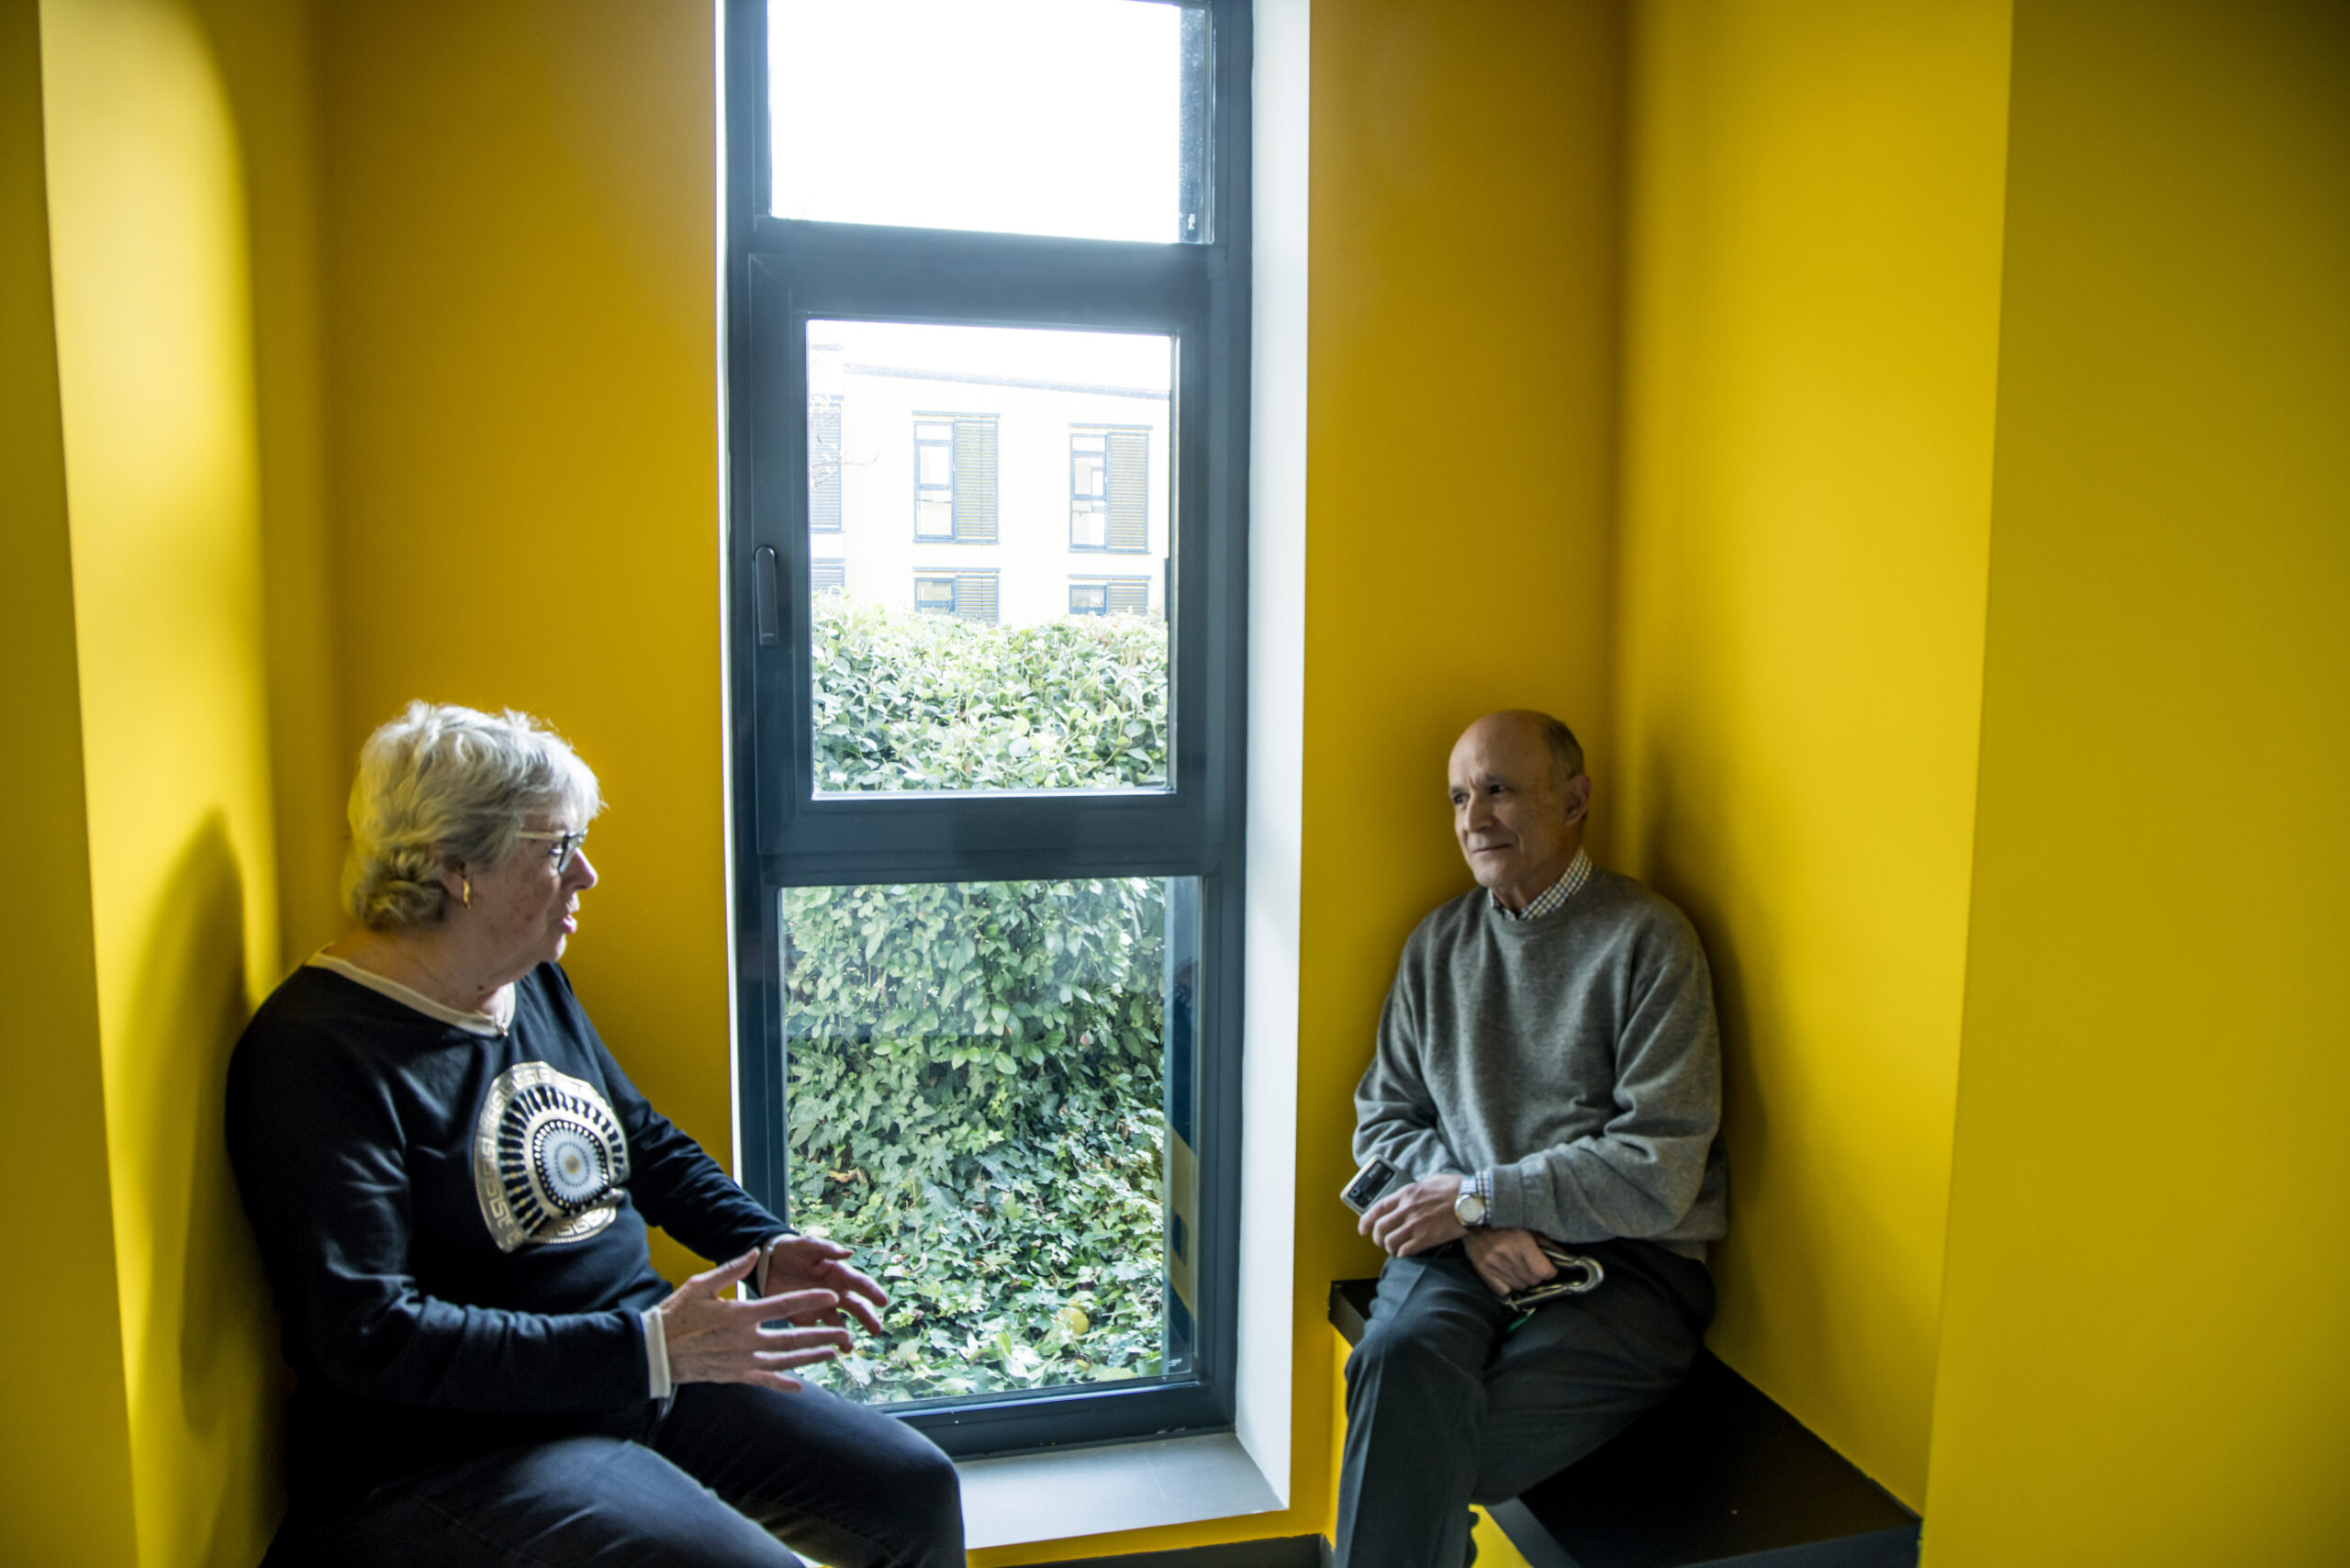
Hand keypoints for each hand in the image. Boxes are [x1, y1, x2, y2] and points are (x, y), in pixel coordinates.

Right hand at [655, 1250, 852, 1391]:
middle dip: (821, 1336)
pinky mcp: (734, 1375)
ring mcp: (741, 1361)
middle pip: (792, 1339)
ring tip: (832, 1355)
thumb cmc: (677, 1314)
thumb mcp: (701, 1285)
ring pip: (784, 1362)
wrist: (656, 1351)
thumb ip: (731, 1270)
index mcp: (739, 1314)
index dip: (809, 1300)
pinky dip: (782, 1385)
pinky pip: (763, 1381)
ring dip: (810, 1359)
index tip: (832, 1295)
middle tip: (844, 1333)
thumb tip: (755, 1253)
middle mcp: (745, 1340)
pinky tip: (800, 1388)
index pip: (783, 1306)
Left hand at [758, 1234, 887, 1336]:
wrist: (769, 1265)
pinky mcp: (804, 1319)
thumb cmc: (792, 1251)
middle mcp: (835, 1293)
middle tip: (876, 1329)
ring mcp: (820, 1308)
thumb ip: (825, 1249)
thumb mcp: (806, 1246)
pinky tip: (826, 1352)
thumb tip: (849, 1253)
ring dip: (844, 1336)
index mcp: (839, 1273)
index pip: (860, 1283)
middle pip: (855, 1307)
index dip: (872, 1291)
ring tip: (847, 1347)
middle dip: (867, 1318)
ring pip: (838, 1324)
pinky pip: (815, 1332)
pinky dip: (821, 1342)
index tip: (883, 1302)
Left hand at [1360, 1175, 1467, 1255]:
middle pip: (1380, 1228)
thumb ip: (1416, 1190)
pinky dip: (1402, 1254)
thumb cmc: (1455, 1188)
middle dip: (1377, 1238)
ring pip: (1390, 1242)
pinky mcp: (1426, 1238)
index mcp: (1407, 1194)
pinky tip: (1405, 1252)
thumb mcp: (1430, 1181)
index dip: (1366, 1221)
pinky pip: (1405, 1251)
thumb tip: (1411, 1196)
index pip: (1378, 1208)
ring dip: (1389, 1247)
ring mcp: (1416, 1225)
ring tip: (1394, 1248)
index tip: (1363, 1229)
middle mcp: (1407, 1209)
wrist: (1472, 1199)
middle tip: (1381, 1242)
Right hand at [1463, 1228, 1557, 1296]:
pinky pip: (1505, 1291)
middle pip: (1534, 1281)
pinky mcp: (1484, 1274)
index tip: (1548, 1267)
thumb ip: (1546, 1243)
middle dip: (1537, 1275)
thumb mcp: (1528, 1227)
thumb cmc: (1504, 1222)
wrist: (1472, 1222)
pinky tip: (1509, 1275)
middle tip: (1532, 1264)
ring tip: (1519, 1267)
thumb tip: (1564, 1257)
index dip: (1550, 1271)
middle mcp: (1508, 1257)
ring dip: (1524, 1280)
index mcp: (1522, 1244)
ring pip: (1521, 1287)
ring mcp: (1495, 1267)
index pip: (1545, 1271)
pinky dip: (1510, 1286)